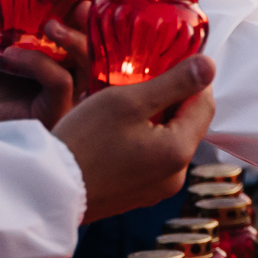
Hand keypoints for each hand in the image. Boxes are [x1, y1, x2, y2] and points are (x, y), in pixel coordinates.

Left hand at [0, 12, 91, 129]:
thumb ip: (20, 12)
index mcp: (64, 58)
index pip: (93, 37)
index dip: (94, 19)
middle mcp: (72, 79)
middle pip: (100, 53)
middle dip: (92, 28)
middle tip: (79, 8)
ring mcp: (66, 99)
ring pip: (89, 67)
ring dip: (73, 41)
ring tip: (49, 25)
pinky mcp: (54, 112)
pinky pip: (61, 82)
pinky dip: (39, 62)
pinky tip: (12, 54)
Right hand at [50, 53, 217, 222]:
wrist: (47, 190)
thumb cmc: (83, 141)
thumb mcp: (128, 101)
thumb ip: (174, 82)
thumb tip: (210, 65)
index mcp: (180, 151)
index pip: (205, 104)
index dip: (191, 78)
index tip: (166, 62)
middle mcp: (176, 176)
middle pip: (187, 123)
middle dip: (170, 99)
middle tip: (137, 81)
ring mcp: (158, 189)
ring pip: (168, 139)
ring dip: (154, 118)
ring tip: (122, 104)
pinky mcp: (139, 195)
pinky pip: (152, 158)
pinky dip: (142, 139)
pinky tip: (115, 130)